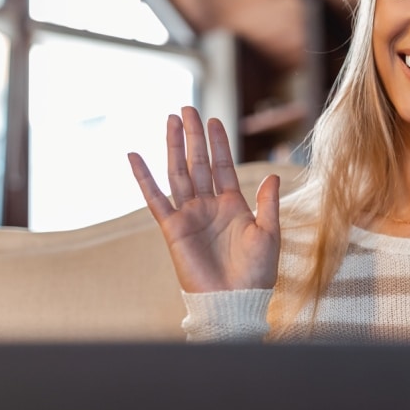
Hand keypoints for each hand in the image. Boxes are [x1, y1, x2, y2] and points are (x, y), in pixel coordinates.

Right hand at [128, 106, 279, 293]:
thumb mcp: (269, 233)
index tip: (213, 120)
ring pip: (178, 173)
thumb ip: (268, 203)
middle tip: (187, 109)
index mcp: (233, 205)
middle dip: (194, 136)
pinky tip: (135, 156)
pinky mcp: (173, 229)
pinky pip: (155, 199)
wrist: (235, 300)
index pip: (223, 167)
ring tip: (170, 121)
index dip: (218, 144)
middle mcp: (209, 206)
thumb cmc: (256, 273)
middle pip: (198, 163)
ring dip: (174, 147)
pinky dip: (144, 178)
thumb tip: (274, 174)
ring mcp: (190, 215)